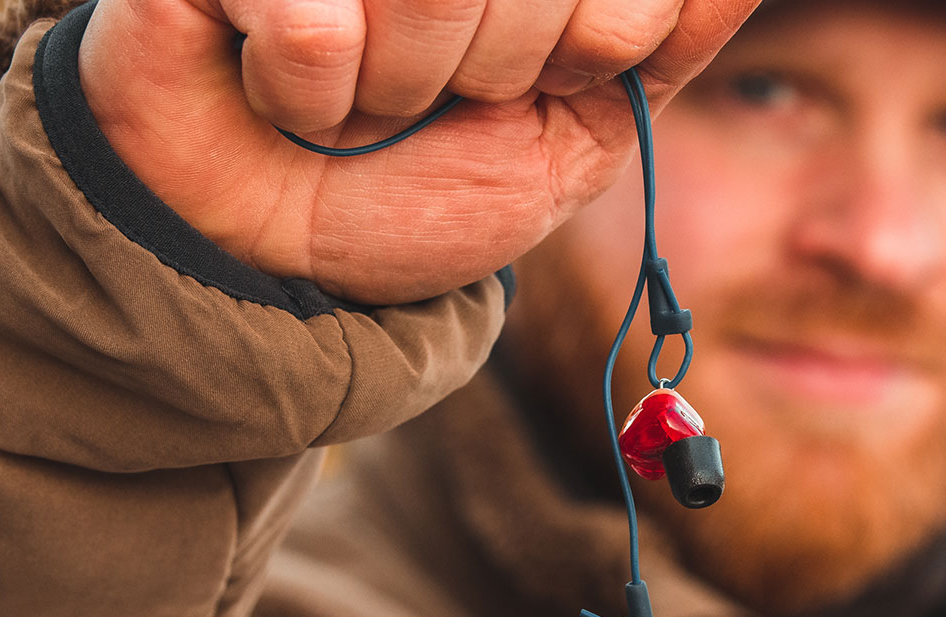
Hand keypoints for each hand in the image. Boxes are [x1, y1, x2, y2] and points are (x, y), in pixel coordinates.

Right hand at [77, 0, 759, 303]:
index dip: (596, 40)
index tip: (536, 76)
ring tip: (360, 99)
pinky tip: (285, 96)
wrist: (286, 259)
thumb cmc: (427, 181)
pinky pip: (313, 27)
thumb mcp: (574, 126)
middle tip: (434, 98)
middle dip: (497, 72)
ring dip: (400, 89)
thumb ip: (659, 35)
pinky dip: (305, 96)